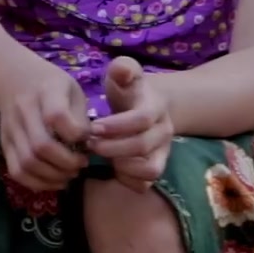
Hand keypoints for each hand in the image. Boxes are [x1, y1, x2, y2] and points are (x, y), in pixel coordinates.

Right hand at [0, 58, 91, 192]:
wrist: (11, 77)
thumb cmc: (49, 84)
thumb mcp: (71, 89)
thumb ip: (80, 116)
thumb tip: (89, 145)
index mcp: (46, 91)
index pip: (56, 116)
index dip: (75, 134)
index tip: (87, 140)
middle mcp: (24, 110)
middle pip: (41, 145)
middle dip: (67, 162)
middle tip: (81, 164)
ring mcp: (11, 129)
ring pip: (27, 162)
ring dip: (53, 176)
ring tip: (69, 174)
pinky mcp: (4, 143)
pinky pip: (16, 171)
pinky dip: (36, 183)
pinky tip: (54, 181)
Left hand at [88, 57, 173, 191]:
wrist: (146, 106)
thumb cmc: (129, 90)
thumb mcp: (124, 74)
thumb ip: (122, 69)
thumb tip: (122, 70)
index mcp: (155, 107)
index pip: (141, 119)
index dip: (117, 126)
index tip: (93, 127)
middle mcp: (164, 132)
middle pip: (143, 146)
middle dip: (112, 147)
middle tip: (89, 143)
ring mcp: (162, 152)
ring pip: (150, 170)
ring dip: (122, 166)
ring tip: (100, 157)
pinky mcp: (155, 168)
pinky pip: (145, 184)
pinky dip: (127, 180)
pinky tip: (110, 168)